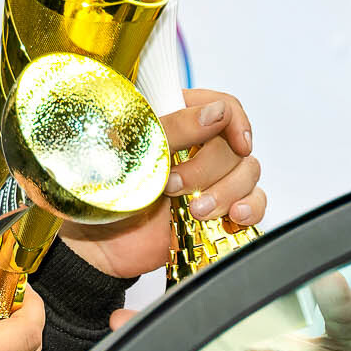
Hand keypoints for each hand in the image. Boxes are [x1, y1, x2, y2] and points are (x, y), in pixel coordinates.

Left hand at [59, 87, 263, 278]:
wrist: (98, 245)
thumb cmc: (103, 192)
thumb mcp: (133, 152)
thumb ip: (175, 129)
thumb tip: (217, 112)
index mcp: (174, 117)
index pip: (222, 104)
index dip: (234, 121)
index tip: (235, 142)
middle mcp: (196, 144)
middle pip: (234, 143)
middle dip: (209, 168)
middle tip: (174, 186)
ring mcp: (209, 177)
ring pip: (248, 172)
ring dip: (226, 192)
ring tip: (194, 211)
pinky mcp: (217, 207)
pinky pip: (253, 201)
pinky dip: (251, 208)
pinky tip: (234, 216)